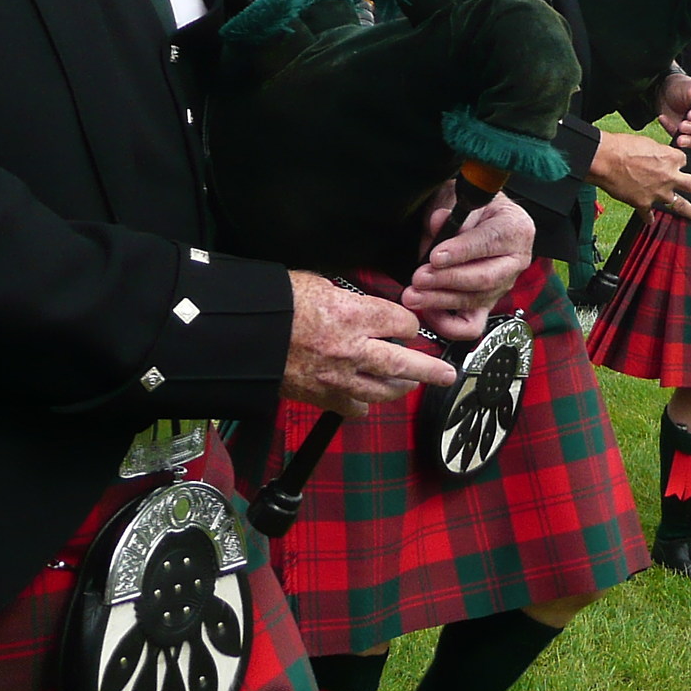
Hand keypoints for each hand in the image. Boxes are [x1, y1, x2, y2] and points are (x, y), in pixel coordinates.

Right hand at [282, 273, 455, 416]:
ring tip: (410, 385)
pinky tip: (366, 400)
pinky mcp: (321, 396)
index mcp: (352, 315)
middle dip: (430, 370)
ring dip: (400, 388)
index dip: (407, 322)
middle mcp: (351, 349)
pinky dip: (362, 405)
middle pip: (403, 363)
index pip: (401, 322)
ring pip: (382, 390)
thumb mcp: (317, 284)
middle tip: (447, 375)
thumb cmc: (275, 305)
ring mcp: (337, 377)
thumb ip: (348, 298)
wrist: (244, 336)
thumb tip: (363, 306)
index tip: (407, 324)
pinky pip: (352, 407)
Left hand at [402, 187, 533, 341]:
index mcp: (515, 229)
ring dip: (440, 301)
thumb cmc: (470, 208)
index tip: (435, 256)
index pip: (490, 242)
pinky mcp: (485, 305)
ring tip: (413, 295)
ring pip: (474, 302)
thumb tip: (439, 222)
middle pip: (485, 279)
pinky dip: (449, 325)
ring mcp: (501, 286)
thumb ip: (449, 211)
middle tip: (419, 277)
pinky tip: (429, 311)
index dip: (461, 252)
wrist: (477, 218)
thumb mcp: (459, 198)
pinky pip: (471, 325)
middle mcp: (514, 261)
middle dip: (447, 280)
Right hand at [587, 129, 690, 222]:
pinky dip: (649, 218)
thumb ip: (658, 151)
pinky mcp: (642, 204)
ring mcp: (657, 193)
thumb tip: (660, 156)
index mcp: (670, 159)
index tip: (672, 162)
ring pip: (679, 205)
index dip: (677, 162)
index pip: (682, 161)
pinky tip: (651, 222)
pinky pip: (649, 214)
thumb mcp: (646, 142)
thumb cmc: (622, 146)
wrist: (605, 160)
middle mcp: (668, 177)